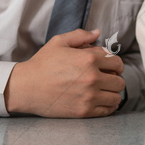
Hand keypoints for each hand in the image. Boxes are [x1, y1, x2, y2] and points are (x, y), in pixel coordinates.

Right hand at [4, 28, 124, 117]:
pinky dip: (108, 106)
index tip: (110, 68)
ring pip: (116, 97)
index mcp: (89, 59)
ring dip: (112, 93)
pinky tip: (101, 101)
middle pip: (119, 80)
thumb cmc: (42, 64)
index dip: (115, 64)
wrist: (26, 88)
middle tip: (106, 79)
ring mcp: (89, 96)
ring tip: (104, 91)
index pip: (117, 62)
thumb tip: (97, 32)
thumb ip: (80, 36)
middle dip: (114, 78)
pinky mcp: (84, 111)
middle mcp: (92, 77)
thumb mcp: (59, 42)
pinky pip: (108, 110)